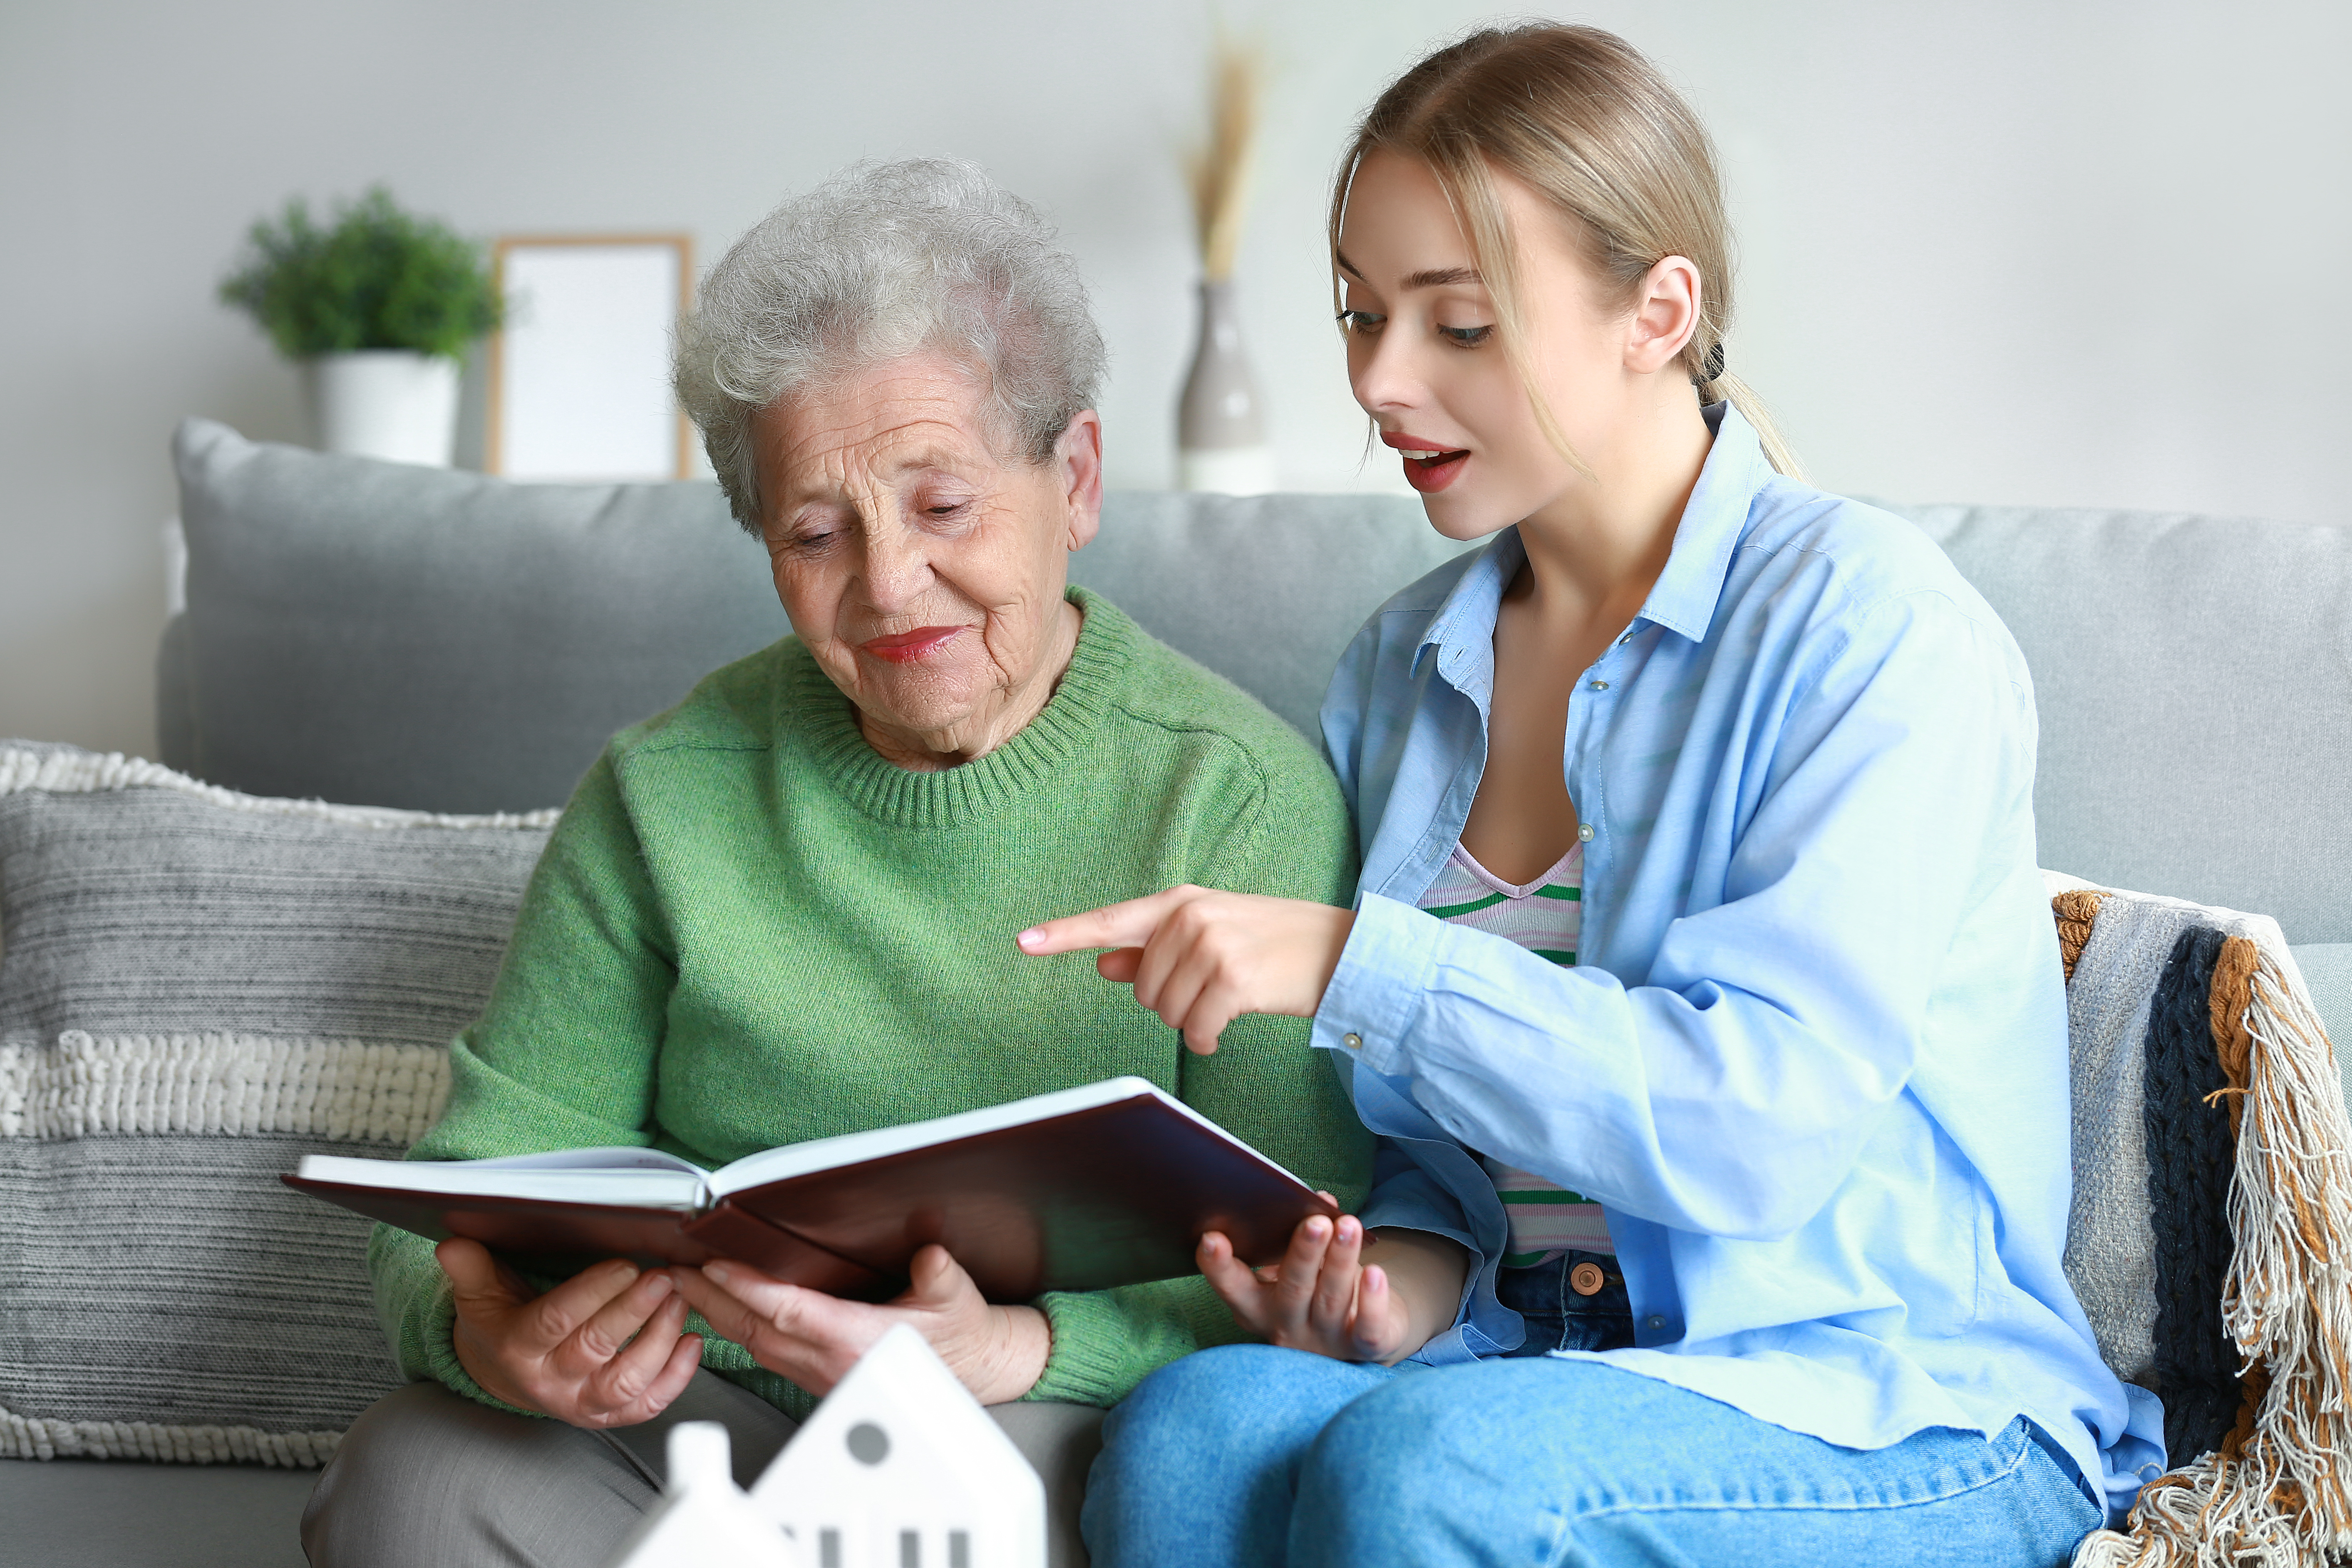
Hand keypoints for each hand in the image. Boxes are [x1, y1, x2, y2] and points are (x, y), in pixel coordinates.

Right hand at [439, 1239, 701, 1427]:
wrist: (502, 1373)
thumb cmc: (499, 1323)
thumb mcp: (478, 1294)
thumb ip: (470, 1268)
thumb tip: (451, 1245)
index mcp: (519, 1347)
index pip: (557, 1320)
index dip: (592, 1293)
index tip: (625, 1264)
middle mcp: (551, 1381)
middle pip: (597, 1349)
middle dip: (634, 1311)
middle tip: (664, 1277)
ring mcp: (582, 1403)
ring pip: (626, 1381)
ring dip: (659, 1342)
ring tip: (680, 1301)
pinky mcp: (608, 1416)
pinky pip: (646, 1406)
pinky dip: (675, 1379)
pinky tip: (692, 1343)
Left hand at [669, 1244, 1050, 1403]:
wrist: (968, 1372)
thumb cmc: (958, 1334)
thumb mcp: (957, 1299)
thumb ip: (940, 1277)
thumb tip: (930, 1256)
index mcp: (858, 1342)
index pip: (789, 1313)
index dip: (749, 1289)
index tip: (715, 1266)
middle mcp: (829, 1362)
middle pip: (754, 1330)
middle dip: (710, 1298)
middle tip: (673, 1269)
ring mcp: (817, 1372)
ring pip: (752, 1344)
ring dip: (714, 1313)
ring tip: (683, 1283)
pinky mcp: (814, 1373)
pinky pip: (763, 1351)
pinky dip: (735, 1327)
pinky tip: (718, 1309)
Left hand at [1017, 886, 1353, 1053]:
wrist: (1340, 950)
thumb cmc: (1271, 944)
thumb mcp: (1211, 934)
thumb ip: (1154, 948)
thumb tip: (1105, 962)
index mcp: (1179, 903)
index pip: (1111, 921)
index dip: (1064, 934)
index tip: (1022, 941)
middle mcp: (1190, 918)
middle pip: (1141, 988)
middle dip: (1170, 1002)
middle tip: (1213, 988)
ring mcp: (1211, 946)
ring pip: (1164, 1012)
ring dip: (1191, 1021)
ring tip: (1227, 1001)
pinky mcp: (1233, 980)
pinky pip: (1195, 1031)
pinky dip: (1207, 1039)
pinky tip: (1228, 1026)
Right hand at [1199, 1206, 1467, 1365]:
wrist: (1364, 1332)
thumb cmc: (1319, 1285)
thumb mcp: (1299, 1264)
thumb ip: (1298, 1235)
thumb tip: (1319, 1199)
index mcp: (1258, 1306)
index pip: (1234, 1289)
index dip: (1220, 1267)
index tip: (1211, 1237)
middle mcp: (1288, 1327)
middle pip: (1292, 1291)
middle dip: (1302, 1255)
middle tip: (1315, 1222)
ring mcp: (1326, 1342)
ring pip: (1331, 1300)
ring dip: (1340, 1260)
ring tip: (1349, 1224)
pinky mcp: (1364, 1348)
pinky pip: (1368, 1330)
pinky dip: (1372, 1302)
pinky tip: (1376, 1273)